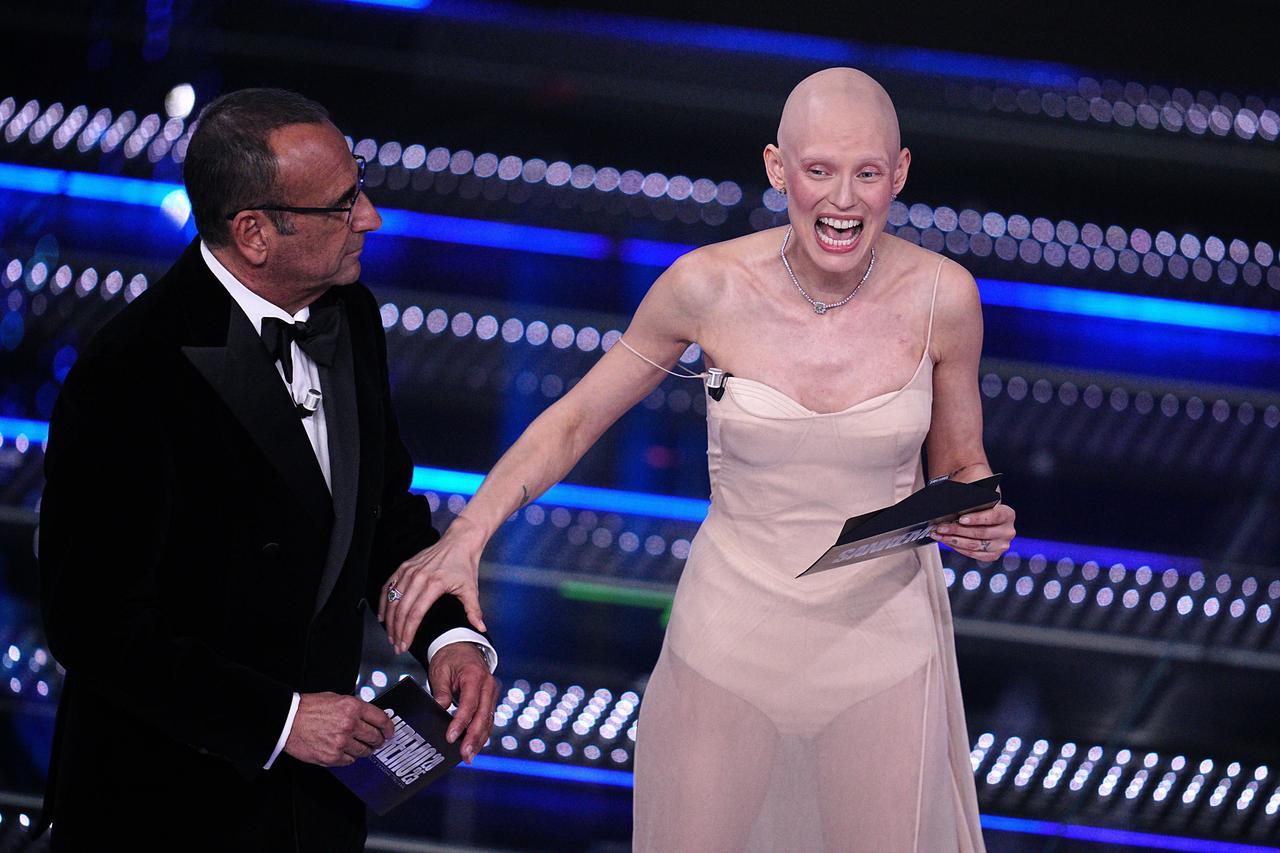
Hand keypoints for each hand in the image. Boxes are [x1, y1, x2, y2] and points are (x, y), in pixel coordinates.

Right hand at [283, 692, 395, 766]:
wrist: (288, 721)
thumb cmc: (309, 708)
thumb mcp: (337, 698)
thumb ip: (355, 708)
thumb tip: (370, 717)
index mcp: (353, 707)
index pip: (381, 720)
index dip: (389, 728)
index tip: (390, 732)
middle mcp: (350, 725)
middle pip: (375, 737)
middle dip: (378, 740)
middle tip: (377, 741)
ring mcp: (341, 742)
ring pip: (364, 751)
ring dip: (365, 750)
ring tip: (361, 747)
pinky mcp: (332, 756)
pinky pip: (350, 760)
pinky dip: (349, 757)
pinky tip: (345, 751)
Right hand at [381, 517, 486, 652]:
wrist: (459, 541)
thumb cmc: (464, 564)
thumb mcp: (471, 589)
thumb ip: (474, 610)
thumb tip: (480, 628)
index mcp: (434, 584)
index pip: (416, 614)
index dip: (408, 632)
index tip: (405, 645)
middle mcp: (418, 577)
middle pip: (401, 610)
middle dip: (397, 631)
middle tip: (397, 646)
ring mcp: (409, 571)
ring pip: (392, 600)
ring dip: (389, 620)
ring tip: (391, 635)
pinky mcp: (404, 566)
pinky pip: (388, 586)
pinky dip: (383, 602)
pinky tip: (383, 616)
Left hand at [428, 642, 497, 763]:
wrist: (463, 648)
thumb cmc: (450, 658)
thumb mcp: (440, 670)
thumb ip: (441, 691)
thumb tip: (440, 710)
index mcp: (476, 676)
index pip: (469, 704)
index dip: (460, 722)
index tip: (450, 737)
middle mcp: (488, 686)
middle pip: (483, 716)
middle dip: (473, 738)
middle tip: (464, 755)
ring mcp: (491, 694)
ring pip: (488, 721)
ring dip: (478, 740)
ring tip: (468, 756)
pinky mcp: (489, 701)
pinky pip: (487, 720)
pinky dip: (481, 734)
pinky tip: (473, 747)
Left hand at [932, 502, 1015, 560]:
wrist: (987, 517)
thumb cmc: (982, 507)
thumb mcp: (979, 499)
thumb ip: (970, 501)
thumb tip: (951, 505)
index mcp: (1008, 514)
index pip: (993, 516)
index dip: (977, 518)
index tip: (961, 519)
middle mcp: (1007, 531)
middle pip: (981, 533)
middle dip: (957, 530)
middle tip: (941, 527)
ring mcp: (1001, 546)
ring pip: (975, 545)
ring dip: (954, 540)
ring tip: (940, 535)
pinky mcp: (993, 555)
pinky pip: (973, 554)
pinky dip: (958, 548)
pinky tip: (947, 542)